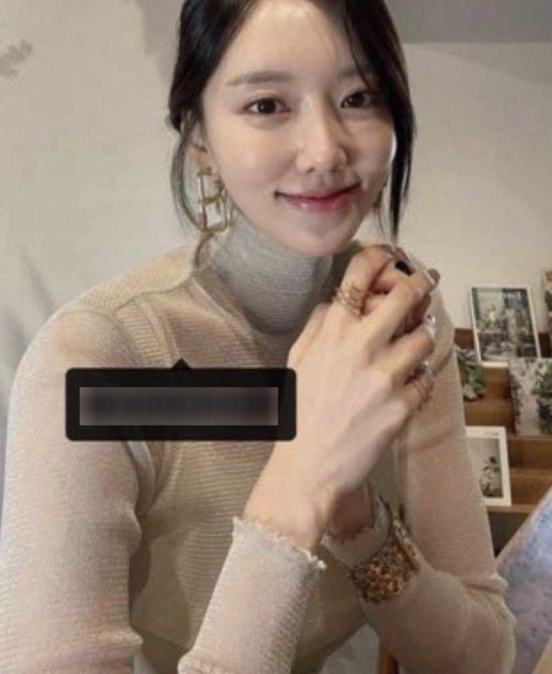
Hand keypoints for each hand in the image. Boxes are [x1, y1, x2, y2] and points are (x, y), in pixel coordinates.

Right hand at [260, 245, 436, 543]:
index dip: (379, 256)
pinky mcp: (403, 406)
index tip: (389, 255)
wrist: (307, 468)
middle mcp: (362, 346)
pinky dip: (421, 378)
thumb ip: (320, 324)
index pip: (360, 275)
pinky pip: (426, 379)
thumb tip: (339, 301)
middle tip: (425, 283)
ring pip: (424, 336)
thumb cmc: (297, 413)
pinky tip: (410, 382)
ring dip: (423, 335)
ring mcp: (386, 376)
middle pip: (406, 296)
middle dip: (420, 284)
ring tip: (417, 339)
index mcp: (333, 331)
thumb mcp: (297, 359)